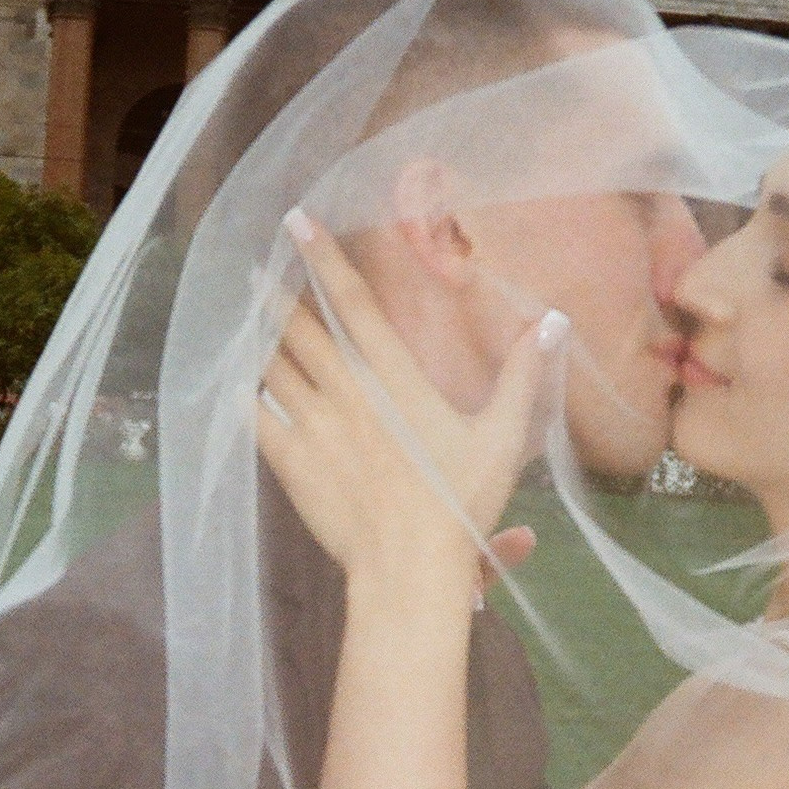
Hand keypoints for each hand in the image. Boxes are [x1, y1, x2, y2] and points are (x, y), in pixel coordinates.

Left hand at [255, 214, 558, 599]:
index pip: (353, 303)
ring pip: (272, 364)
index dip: (325, 258)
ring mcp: (312, 424)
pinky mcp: (290, 460)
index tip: (298, 223)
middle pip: (300, 326)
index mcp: (394, 377)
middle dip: (276, 291)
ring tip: (246, 318)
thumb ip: (523, 375)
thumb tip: (553, 320)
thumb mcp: (503, 437)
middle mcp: (346, 390)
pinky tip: (235, 379)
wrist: (408, 566)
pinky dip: (242, 390)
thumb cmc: (459, 503)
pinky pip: (254, 413)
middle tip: (258, 267)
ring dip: (258, 336)